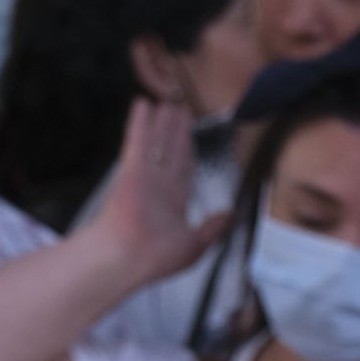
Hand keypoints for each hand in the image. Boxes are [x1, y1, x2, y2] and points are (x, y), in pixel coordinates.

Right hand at [89, 97, 228, 296]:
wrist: (128, 259)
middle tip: (181, 110)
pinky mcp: (132, 168)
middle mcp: (159, 186)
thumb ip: (213, 228)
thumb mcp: (195, 246)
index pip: (183, 171)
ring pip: (157, 142)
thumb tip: (231, 213)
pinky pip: (138, 140)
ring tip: (167, 101)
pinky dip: (140, 122)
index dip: (187, 153)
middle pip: (171, 152)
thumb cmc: (157, 258)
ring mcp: (145, 176)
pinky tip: (142, 103)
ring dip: (162, 122)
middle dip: (177, 132)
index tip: (190, 138)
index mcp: (172, 203)